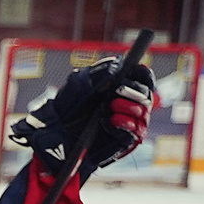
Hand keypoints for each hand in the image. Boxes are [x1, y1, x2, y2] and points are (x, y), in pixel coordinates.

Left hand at [11, 57, 157, 174]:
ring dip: (128, 107)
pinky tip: (110, 120)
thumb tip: (120, 64)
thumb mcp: (80, 83)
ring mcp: (127, 122)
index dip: (145, 76)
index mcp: (120, 87)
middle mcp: (128, 104)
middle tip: (116, 91)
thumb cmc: (68, 107)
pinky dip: (125, 123)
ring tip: (107, 107)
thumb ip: (101, 72)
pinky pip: (136, 131)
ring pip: (143, 113)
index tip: (139, 73)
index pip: (143, 79)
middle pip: (146, 96)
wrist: (57, 132)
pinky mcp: (124, 139)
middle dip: (134, 91)